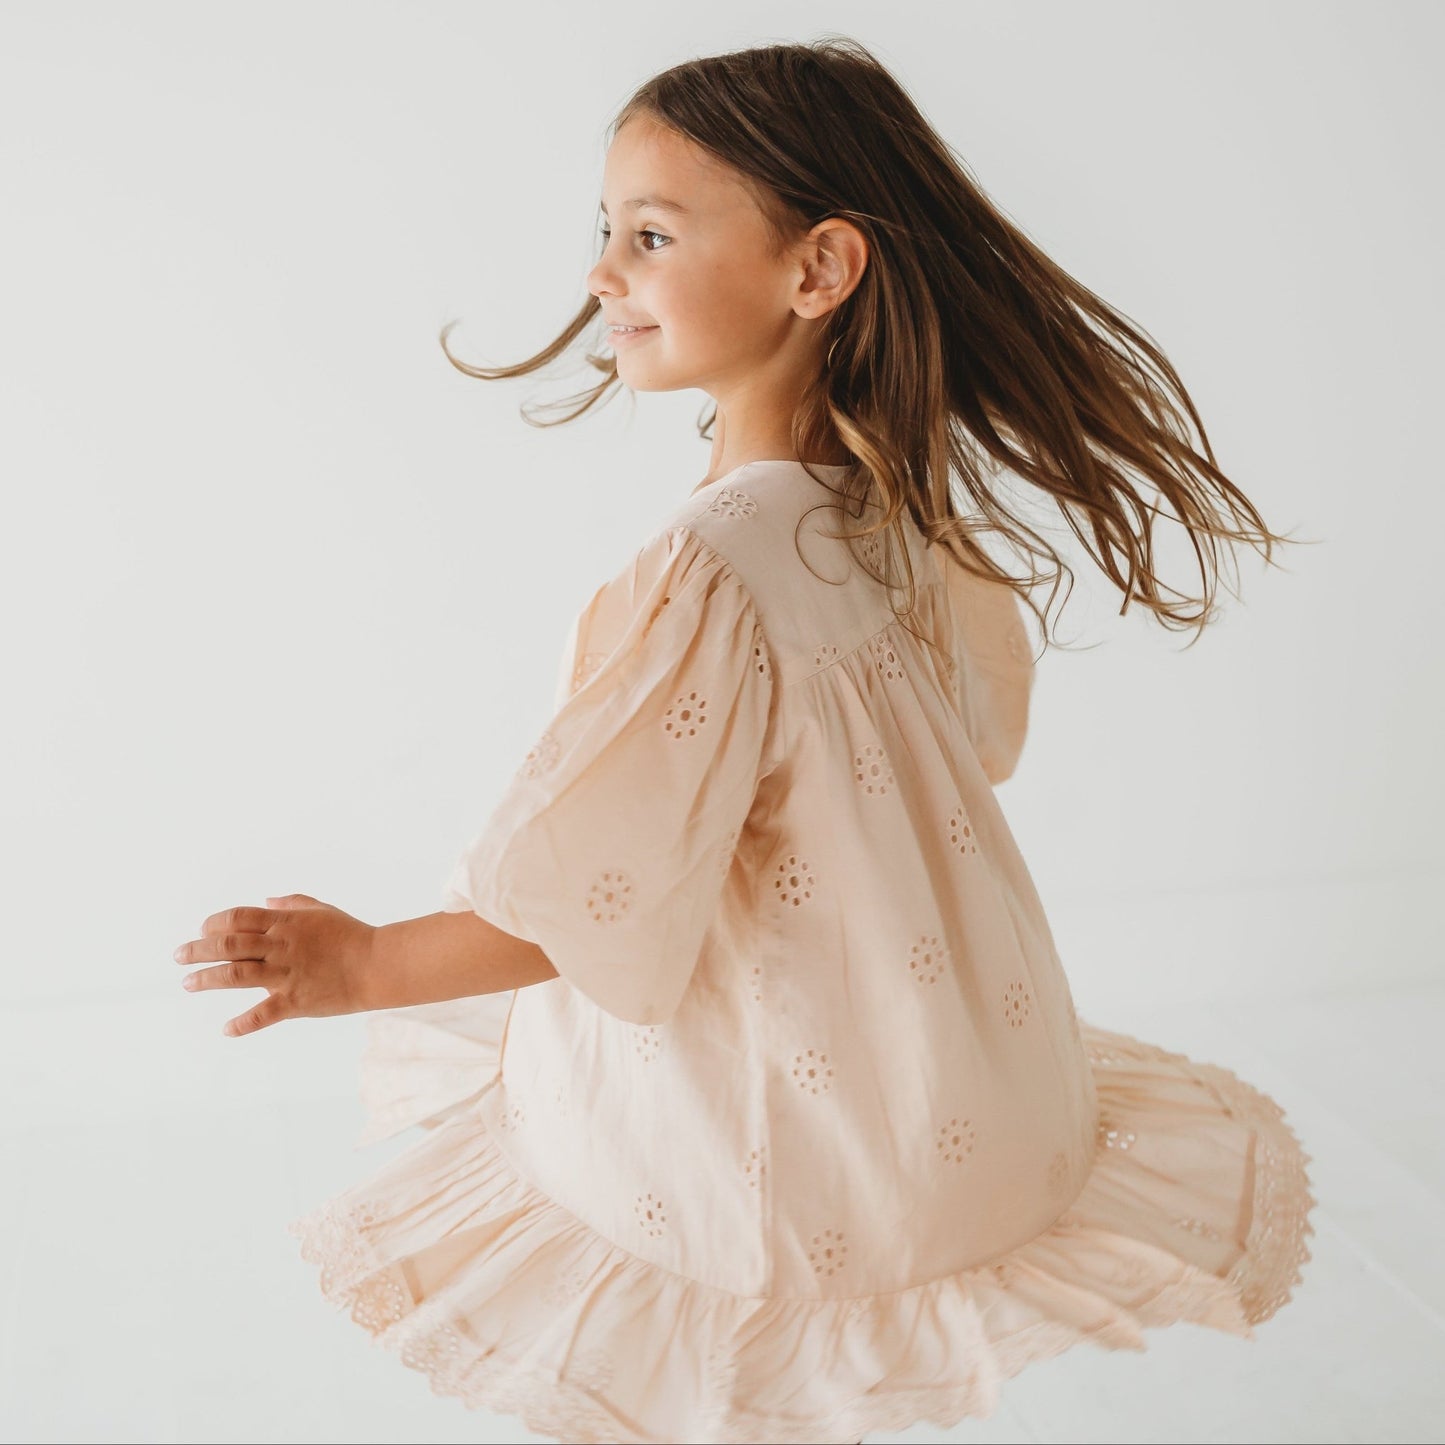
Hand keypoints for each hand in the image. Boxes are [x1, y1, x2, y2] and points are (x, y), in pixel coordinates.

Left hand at [174, 893, 375, 1037]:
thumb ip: (293, 903)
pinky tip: (226, 1029)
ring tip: (188, 983)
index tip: (202, 931)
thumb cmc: (352, 935)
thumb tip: (266, 902)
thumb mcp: (322, 911)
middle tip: (179, 956)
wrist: (377, 965)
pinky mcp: (295, 1001)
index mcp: (286, 923)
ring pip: (235, 974)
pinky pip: (262, 1014)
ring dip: (207, 979)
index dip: (214, 923)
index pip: (238, 918)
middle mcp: (280, 946)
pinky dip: (242, 1023)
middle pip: (228, 944)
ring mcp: (286, 974)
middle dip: (198, 949)